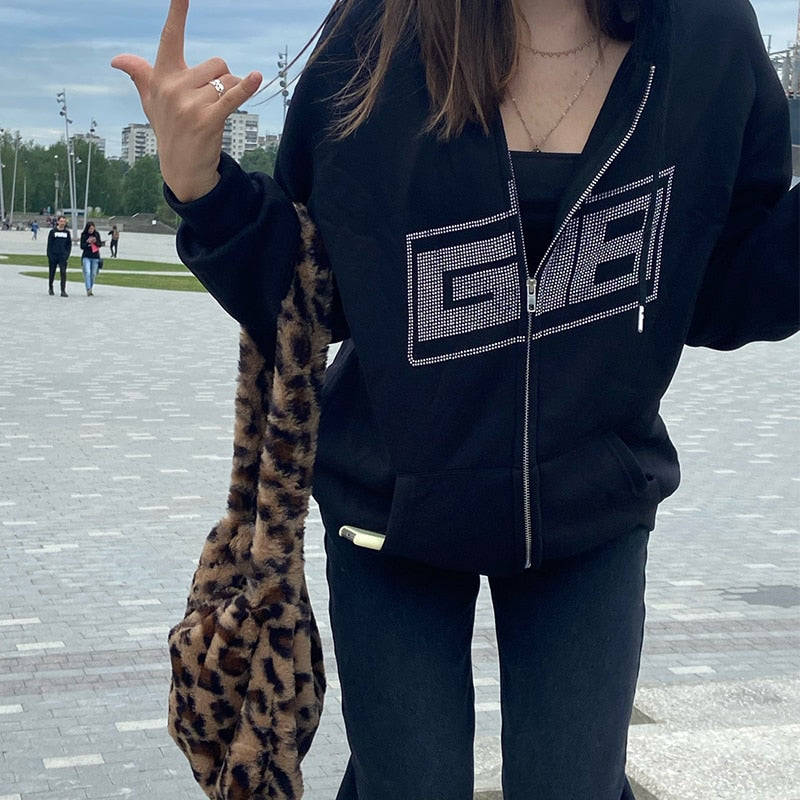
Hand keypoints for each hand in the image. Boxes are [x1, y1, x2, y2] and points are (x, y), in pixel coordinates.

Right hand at [111, 0, 261, 201]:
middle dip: (222, 79)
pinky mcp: (207, 120)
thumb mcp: (152, 101)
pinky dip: (246, 88)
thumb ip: (140, 75)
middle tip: (211, 101)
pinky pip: (231, 97)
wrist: (182, 167)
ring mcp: (189, 105)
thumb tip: (118, 60)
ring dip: (232, 92)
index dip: (177, 13)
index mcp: (162, 77)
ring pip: (227, 80)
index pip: (170, 38)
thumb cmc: (170, 129)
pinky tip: (257, 78)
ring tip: (217, 111)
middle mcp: (173, 88)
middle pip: (216, 63)